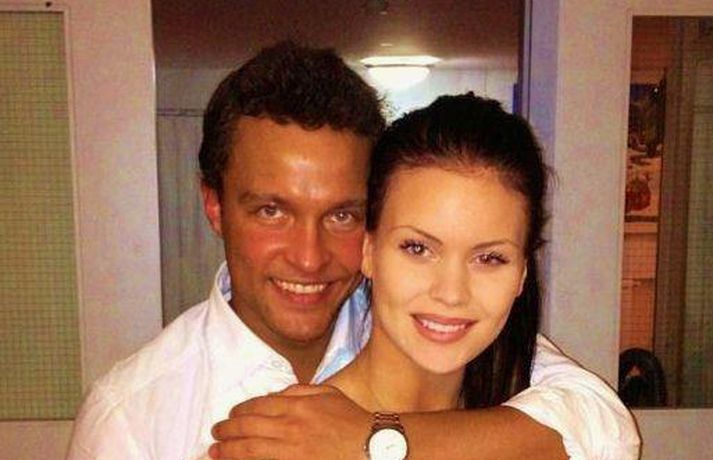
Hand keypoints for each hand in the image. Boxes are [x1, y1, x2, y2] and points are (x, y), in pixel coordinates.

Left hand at [209, 384, 370, 459]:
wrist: (372, 448)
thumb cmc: (352, 420)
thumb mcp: (328, 394)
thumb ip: (300, 390)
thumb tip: (277, 394)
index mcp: (297, 405)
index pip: (257, 405)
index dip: (239, 411)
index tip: (231, 415)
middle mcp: (290, 426)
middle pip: (248, 426)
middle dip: (226, 430)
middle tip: (216, 433)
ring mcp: (290, 451)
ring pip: (249, 449)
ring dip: (227, 450)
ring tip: (215, 451)